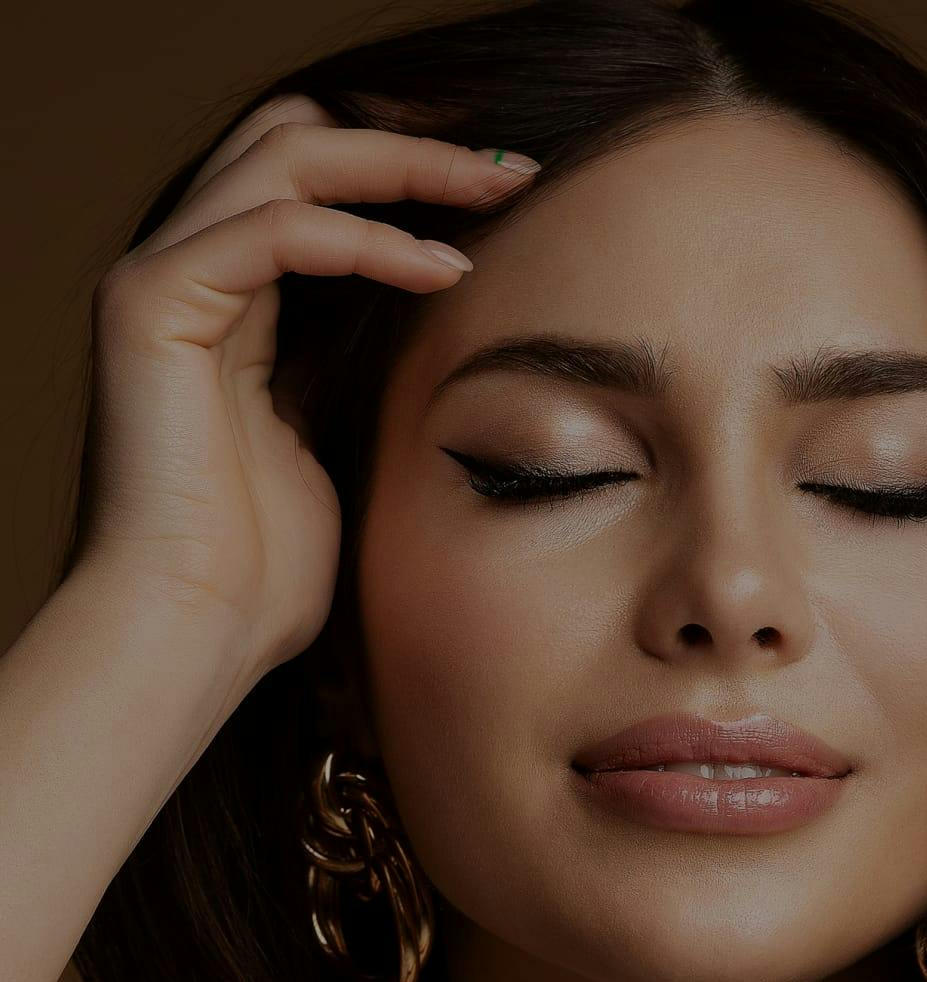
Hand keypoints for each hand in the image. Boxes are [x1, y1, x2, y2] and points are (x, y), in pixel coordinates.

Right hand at [75, 92, 537, 675]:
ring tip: (499, 190)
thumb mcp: (333, 445)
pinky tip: (444, 271)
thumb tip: (426, 318)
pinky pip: (274, 231)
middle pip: (298, 142)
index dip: (406, 174)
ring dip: (405, 166)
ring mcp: (159, 281)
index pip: (313, 187)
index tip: (508, 193)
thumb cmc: (266, 573)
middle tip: (515, 167)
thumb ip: (351, 368)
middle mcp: (186, 274)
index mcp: (228, 306)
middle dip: (413, 145)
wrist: (197, 633)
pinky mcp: (150, 305)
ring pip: (286, 158)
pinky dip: (367, 240)